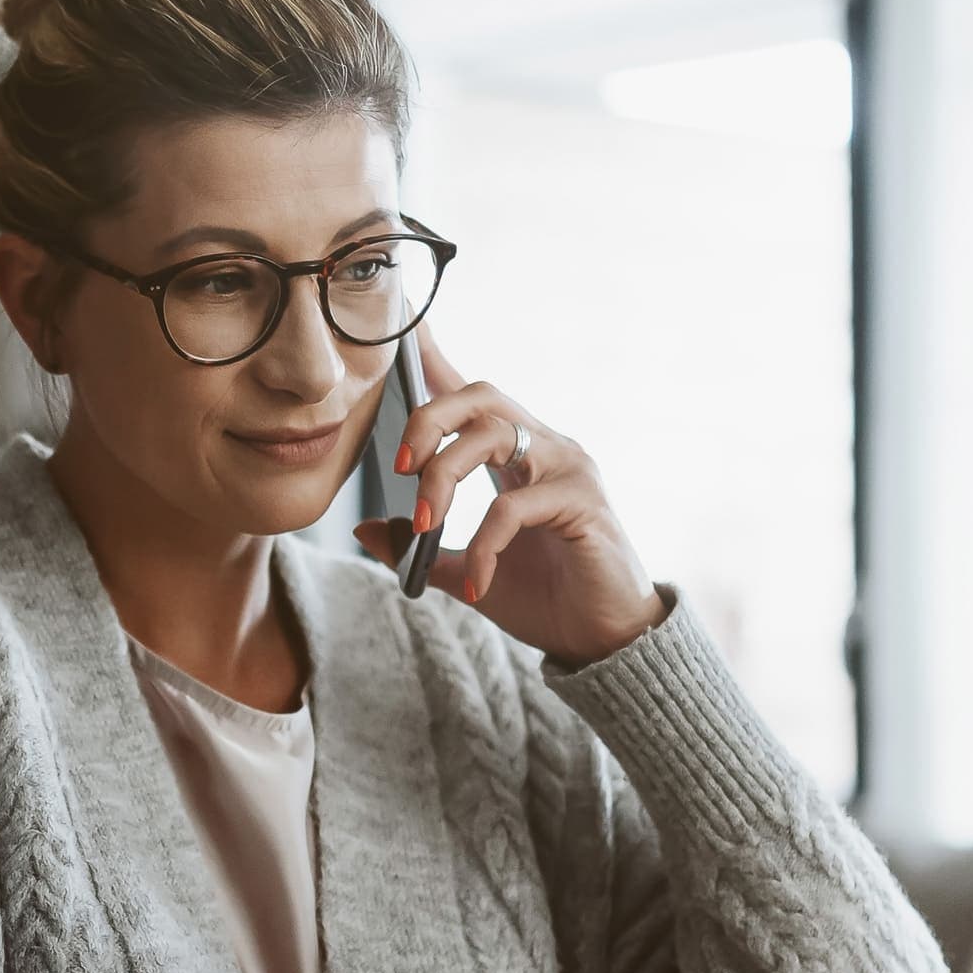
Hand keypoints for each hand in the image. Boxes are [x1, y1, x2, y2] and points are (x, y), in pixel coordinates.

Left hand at [354, 329, 667, 667]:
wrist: (605, 641)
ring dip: (444, 478)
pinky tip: (477, 585)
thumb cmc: (547, 599)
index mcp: (518, 456)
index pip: (473, 396)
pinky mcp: (583, 503)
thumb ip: (422, 547)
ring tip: (427, 526)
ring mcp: (569, 469)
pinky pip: (513, 506)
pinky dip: (483, 545)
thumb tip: (367, 529)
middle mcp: (546, 448)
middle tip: (398, 468)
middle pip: (480, 397)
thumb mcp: (466, 572)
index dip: (437, 361)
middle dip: (428, 421)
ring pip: (493, 436)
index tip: (403, 332)